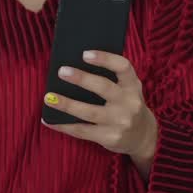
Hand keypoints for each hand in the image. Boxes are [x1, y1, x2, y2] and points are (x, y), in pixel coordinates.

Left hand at [43, 51, 158, 177]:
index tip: (85, 54)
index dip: (105, 58)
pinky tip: (49, 119)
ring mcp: (120, 122)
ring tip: (49, 97)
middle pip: (104, 87)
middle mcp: (130, 103)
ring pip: (89, 112)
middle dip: (82, 79)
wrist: (143, 136)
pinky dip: (63, 125)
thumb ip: (111, 79)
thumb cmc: (127, 106)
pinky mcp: (110, 138)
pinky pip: (82, 131)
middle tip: (62, 71)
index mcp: (133, 86)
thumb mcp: (128, 90)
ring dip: (67, 104)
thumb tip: (75, 67)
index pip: (123, 67)